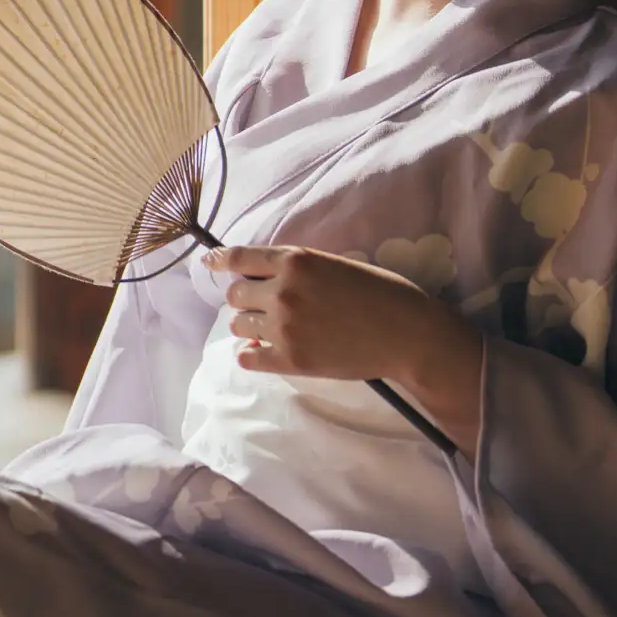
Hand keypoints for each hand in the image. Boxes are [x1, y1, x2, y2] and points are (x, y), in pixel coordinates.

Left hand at [207, 243, 484, 455]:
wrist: (407, 334)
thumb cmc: (381, 293)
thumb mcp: (335, 265)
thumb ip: (297, 270)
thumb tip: (263, 281)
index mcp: (295, 261)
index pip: (239, 257)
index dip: (219, 261)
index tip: (209, 263)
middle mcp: (283, 290)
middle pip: (234, 294)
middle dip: (244, 299)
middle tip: (260, 306)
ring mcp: (284, 327)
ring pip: (238, 325)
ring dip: (249, 326)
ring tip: (269, 329)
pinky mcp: (290, 360)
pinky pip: (248, 357)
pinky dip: (251, 354)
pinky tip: (263, 352)